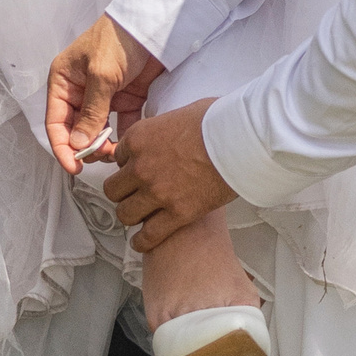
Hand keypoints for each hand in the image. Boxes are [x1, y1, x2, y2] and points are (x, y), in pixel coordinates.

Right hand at [45, 13, 162, 174]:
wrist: (154, 23)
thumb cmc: (118, 39)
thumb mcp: (101, 75)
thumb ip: (91, 112)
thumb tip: (78, 145)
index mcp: (64, 81)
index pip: (55, 122)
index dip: (62, 147)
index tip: (75, 166)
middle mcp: (80, 90)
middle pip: (76, 130)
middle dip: (85, 147)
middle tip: (101, 158)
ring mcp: (103, 96)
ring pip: (98, 130)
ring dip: (104, 145)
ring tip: (116, 153)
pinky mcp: (126, 98)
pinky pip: (121, 124)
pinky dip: (123, 136)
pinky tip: (129, 144)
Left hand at [103, 99, 236, 251]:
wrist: (241, 140)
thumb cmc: (218, 121)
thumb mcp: (179, 114)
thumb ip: (162, 128)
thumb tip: (167, 134)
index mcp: (139, 138)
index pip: (118, 157)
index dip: (129, 164)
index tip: (137, 169)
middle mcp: (141, 166)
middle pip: (114, 189)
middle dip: (123, 192)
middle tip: (135, 194)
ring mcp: (157, 192)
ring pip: (126, 214)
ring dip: (132, 215)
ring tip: (141, 216)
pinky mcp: (177, 214)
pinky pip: (149, 236)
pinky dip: (143, 241)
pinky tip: (144, 242)